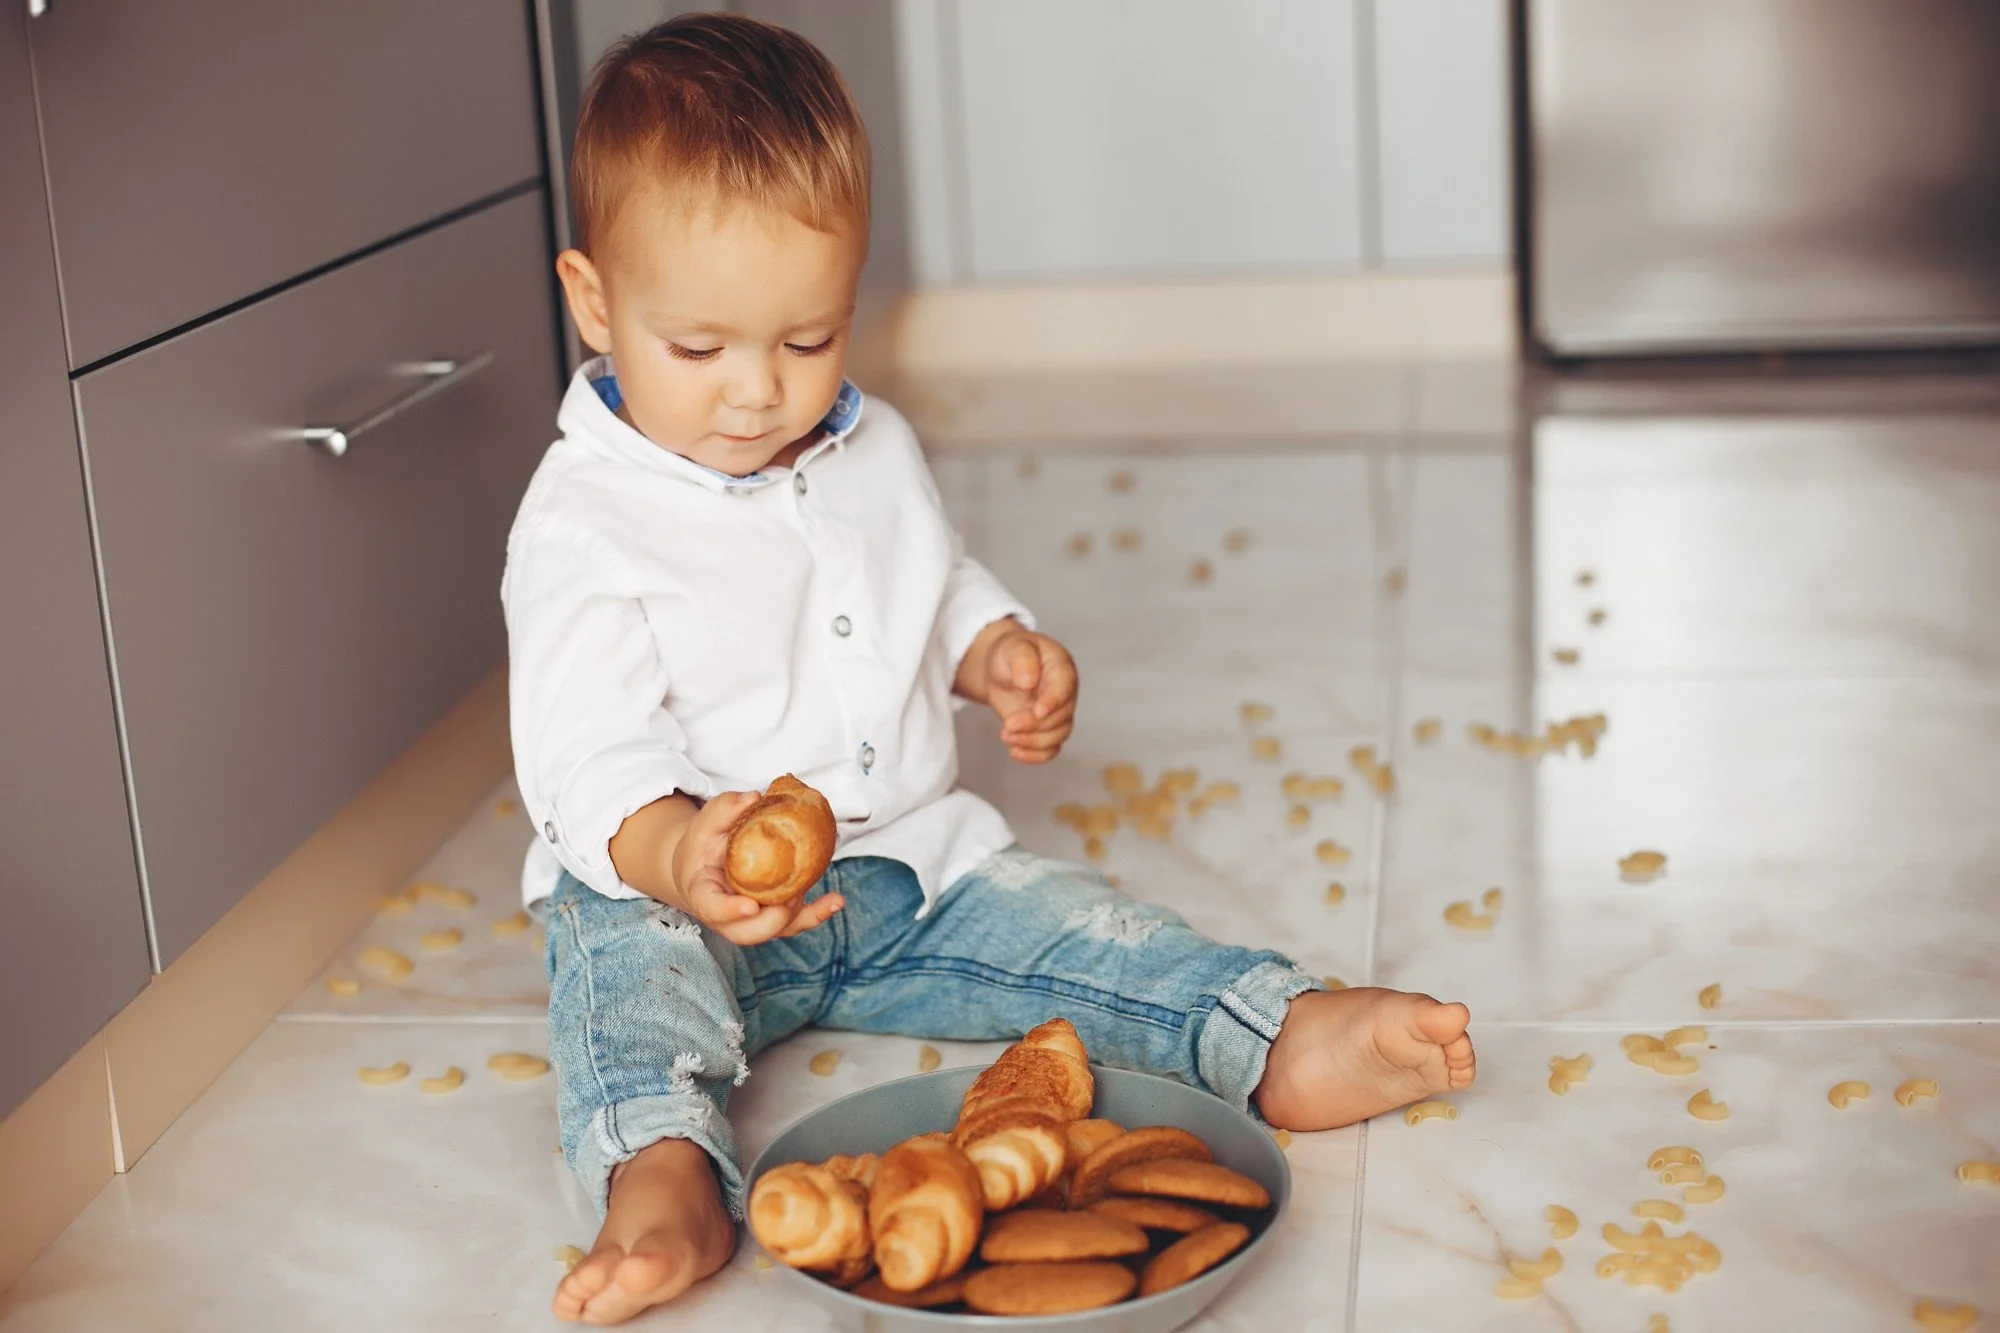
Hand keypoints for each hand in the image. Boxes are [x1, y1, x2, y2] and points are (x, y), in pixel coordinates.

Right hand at [667, 791, 843, 945]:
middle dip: (772, 921)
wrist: (704, 864)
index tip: (750, 906)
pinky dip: (818, 913)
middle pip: (747, 933)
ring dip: (803, 917)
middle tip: (791, 898)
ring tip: (828, 899)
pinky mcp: (772, 916)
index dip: (729, 911)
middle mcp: (726, 916)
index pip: (711, 908)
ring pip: (775, 931)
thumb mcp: (706, 823)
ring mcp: (750, 919)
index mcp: (703, 893)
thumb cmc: (703, 845)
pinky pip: (795, 922)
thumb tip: (753, 797)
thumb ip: (725, 809)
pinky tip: (837, 901)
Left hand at [982, 627, 1078, 763]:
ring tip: (1006, 735)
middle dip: (1033, 726)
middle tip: (1008, 725)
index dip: (1052, 703)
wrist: (1000, 667)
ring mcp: (1056, 714)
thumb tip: (1028, 681)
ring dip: (1031, 742)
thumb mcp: (1014, 646)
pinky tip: (1015, 752)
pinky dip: (1034, 756)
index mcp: (1062, 669)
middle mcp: (1064, 695)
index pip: (1064, 690)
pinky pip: (1048, 750)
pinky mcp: (1045, 730)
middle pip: (1060, 719)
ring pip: (1056, 738)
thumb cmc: (1011, 652)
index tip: (1036, 711)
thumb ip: (1022, 659)